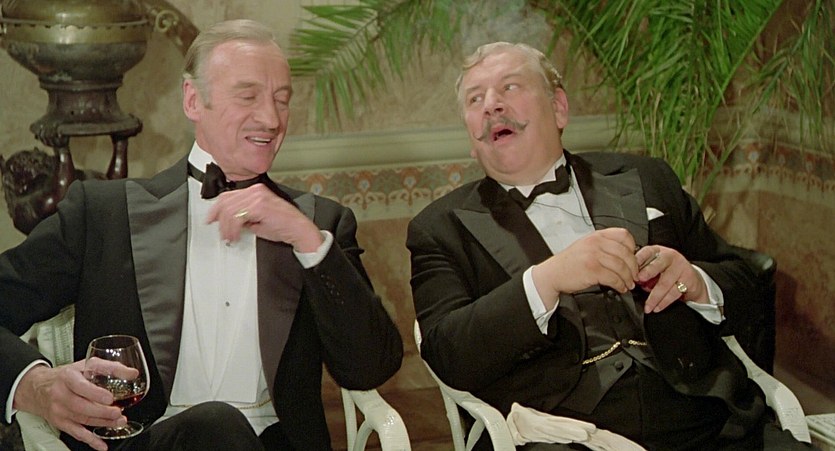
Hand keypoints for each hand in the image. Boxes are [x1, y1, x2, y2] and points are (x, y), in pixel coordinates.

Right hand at [13, 362, 126, 450]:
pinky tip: (102, 444)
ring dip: (102, 423)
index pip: (80, 386)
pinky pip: (77, 433)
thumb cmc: (68, 375)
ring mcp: (59, 410)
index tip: (109, 398)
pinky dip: (91, 440)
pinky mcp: (61, 422)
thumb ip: (111, 368)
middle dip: (102, 412)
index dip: (95, 393)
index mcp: (68, 377)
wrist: (39, 387)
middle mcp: (61, 394)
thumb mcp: (87, 365)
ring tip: (118, 422)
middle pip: (81, 406)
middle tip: (118, 412)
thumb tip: (133, 374)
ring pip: (82, 419)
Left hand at [206, 184, 322, 250]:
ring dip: (227, 228)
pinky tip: (236, 236)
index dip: (216, 209)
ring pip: (229, 210)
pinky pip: (237, 217)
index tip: (211, 219)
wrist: (298, 229)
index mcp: (255, 190)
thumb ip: (243, 217)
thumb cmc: (282, 225)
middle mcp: (255, 191)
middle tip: (221, 233)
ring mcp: (257, 197)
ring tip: (230, 238)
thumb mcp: (257, 219)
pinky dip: (233, 229)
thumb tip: (229, 222)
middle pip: (225, 202)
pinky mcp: (259, 206)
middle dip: (220, 221)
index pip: (228, 196)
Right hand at [532, 228, 637, 307]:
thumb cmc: (569, 262)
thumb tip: (625, 253)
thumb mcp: (586, 246)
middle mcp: (596, 243)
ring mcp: (594, 256)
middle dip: (633, 267)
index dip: (633, 247)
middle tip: (634, 275)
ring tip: (628, 284)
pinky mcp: (592, 270)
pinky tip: (620, 288)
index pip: (624, 235)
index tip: (634, 257)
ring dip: (628, 278)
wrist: (553, 274)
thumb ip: (604, 245)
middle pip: (626, 252)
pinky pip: (614, 278)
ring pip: (621, 266)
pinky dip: (620, 285)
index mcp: (596, 236)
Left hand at [635, 245, 707, 312]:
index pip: (647, 252)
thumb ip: (643, 271)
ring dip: (654, 297)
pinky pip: (674, 293)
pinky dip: (663, 302)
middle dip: (648, 272)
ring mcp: (680, 268)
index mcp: (658, 252)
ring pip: (665, 283)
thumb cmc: (667, 271)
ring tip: (647, 306)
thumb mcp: (654, 266)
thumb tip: (631, 280)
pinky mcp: (688, 280)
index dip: (639, 259)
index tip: (631, 268)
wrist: (691, 278)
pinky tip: (657, 307)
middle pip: (658, 264)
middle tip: (639, 280)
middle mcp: (670, 257)